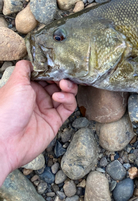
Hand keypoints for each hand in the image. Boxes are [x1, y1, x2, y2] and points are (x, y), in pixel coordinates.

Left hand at [0, 60, 76, 184]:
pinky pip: (68, 106)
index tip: (58, 65)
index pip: (46, 74)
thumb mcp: (15, 82)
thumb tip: (32, 59)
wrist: (5, 142)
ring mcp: (47, 109)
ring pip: (66, 93)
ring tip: (64, 85)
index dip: (53, 69)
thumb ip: (25, 68)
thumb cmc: (6, 111)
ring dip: (68, 87)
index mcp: (27, 88)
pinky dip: (68, 99)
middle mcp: (38, 97)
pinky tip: (59, 96)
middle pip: (58, 83)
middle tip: (64, 75)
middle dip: (63, 77)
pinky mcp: (55, 121)